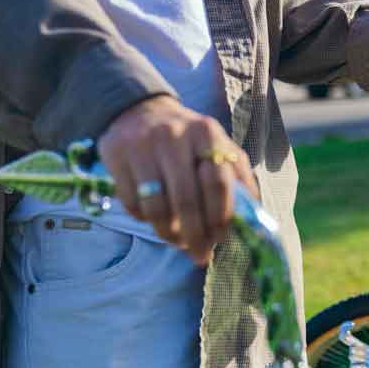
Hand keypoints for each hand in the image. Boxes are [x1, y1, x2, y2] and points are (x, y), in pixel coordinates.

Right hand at [97, 95, 257, 265]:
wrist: (141, 112)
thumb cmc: (188, 140)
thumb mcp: (217, 147)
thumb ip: (237, 178)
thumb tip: (252, 222)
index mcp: (207, 133)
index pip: (218, 183)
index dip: (221, 218)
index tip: (221, 239)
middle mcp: (174, 135)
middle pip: (186, 200)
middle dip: (195, 236)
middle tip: (199, 255)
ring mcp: (142, 145)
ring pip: (156, 207)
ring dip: (168, 233)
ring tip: (176, 240)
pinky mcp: (116, 156)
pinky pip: (132, 203)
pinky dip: (145, 219)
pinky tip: (154, 217)